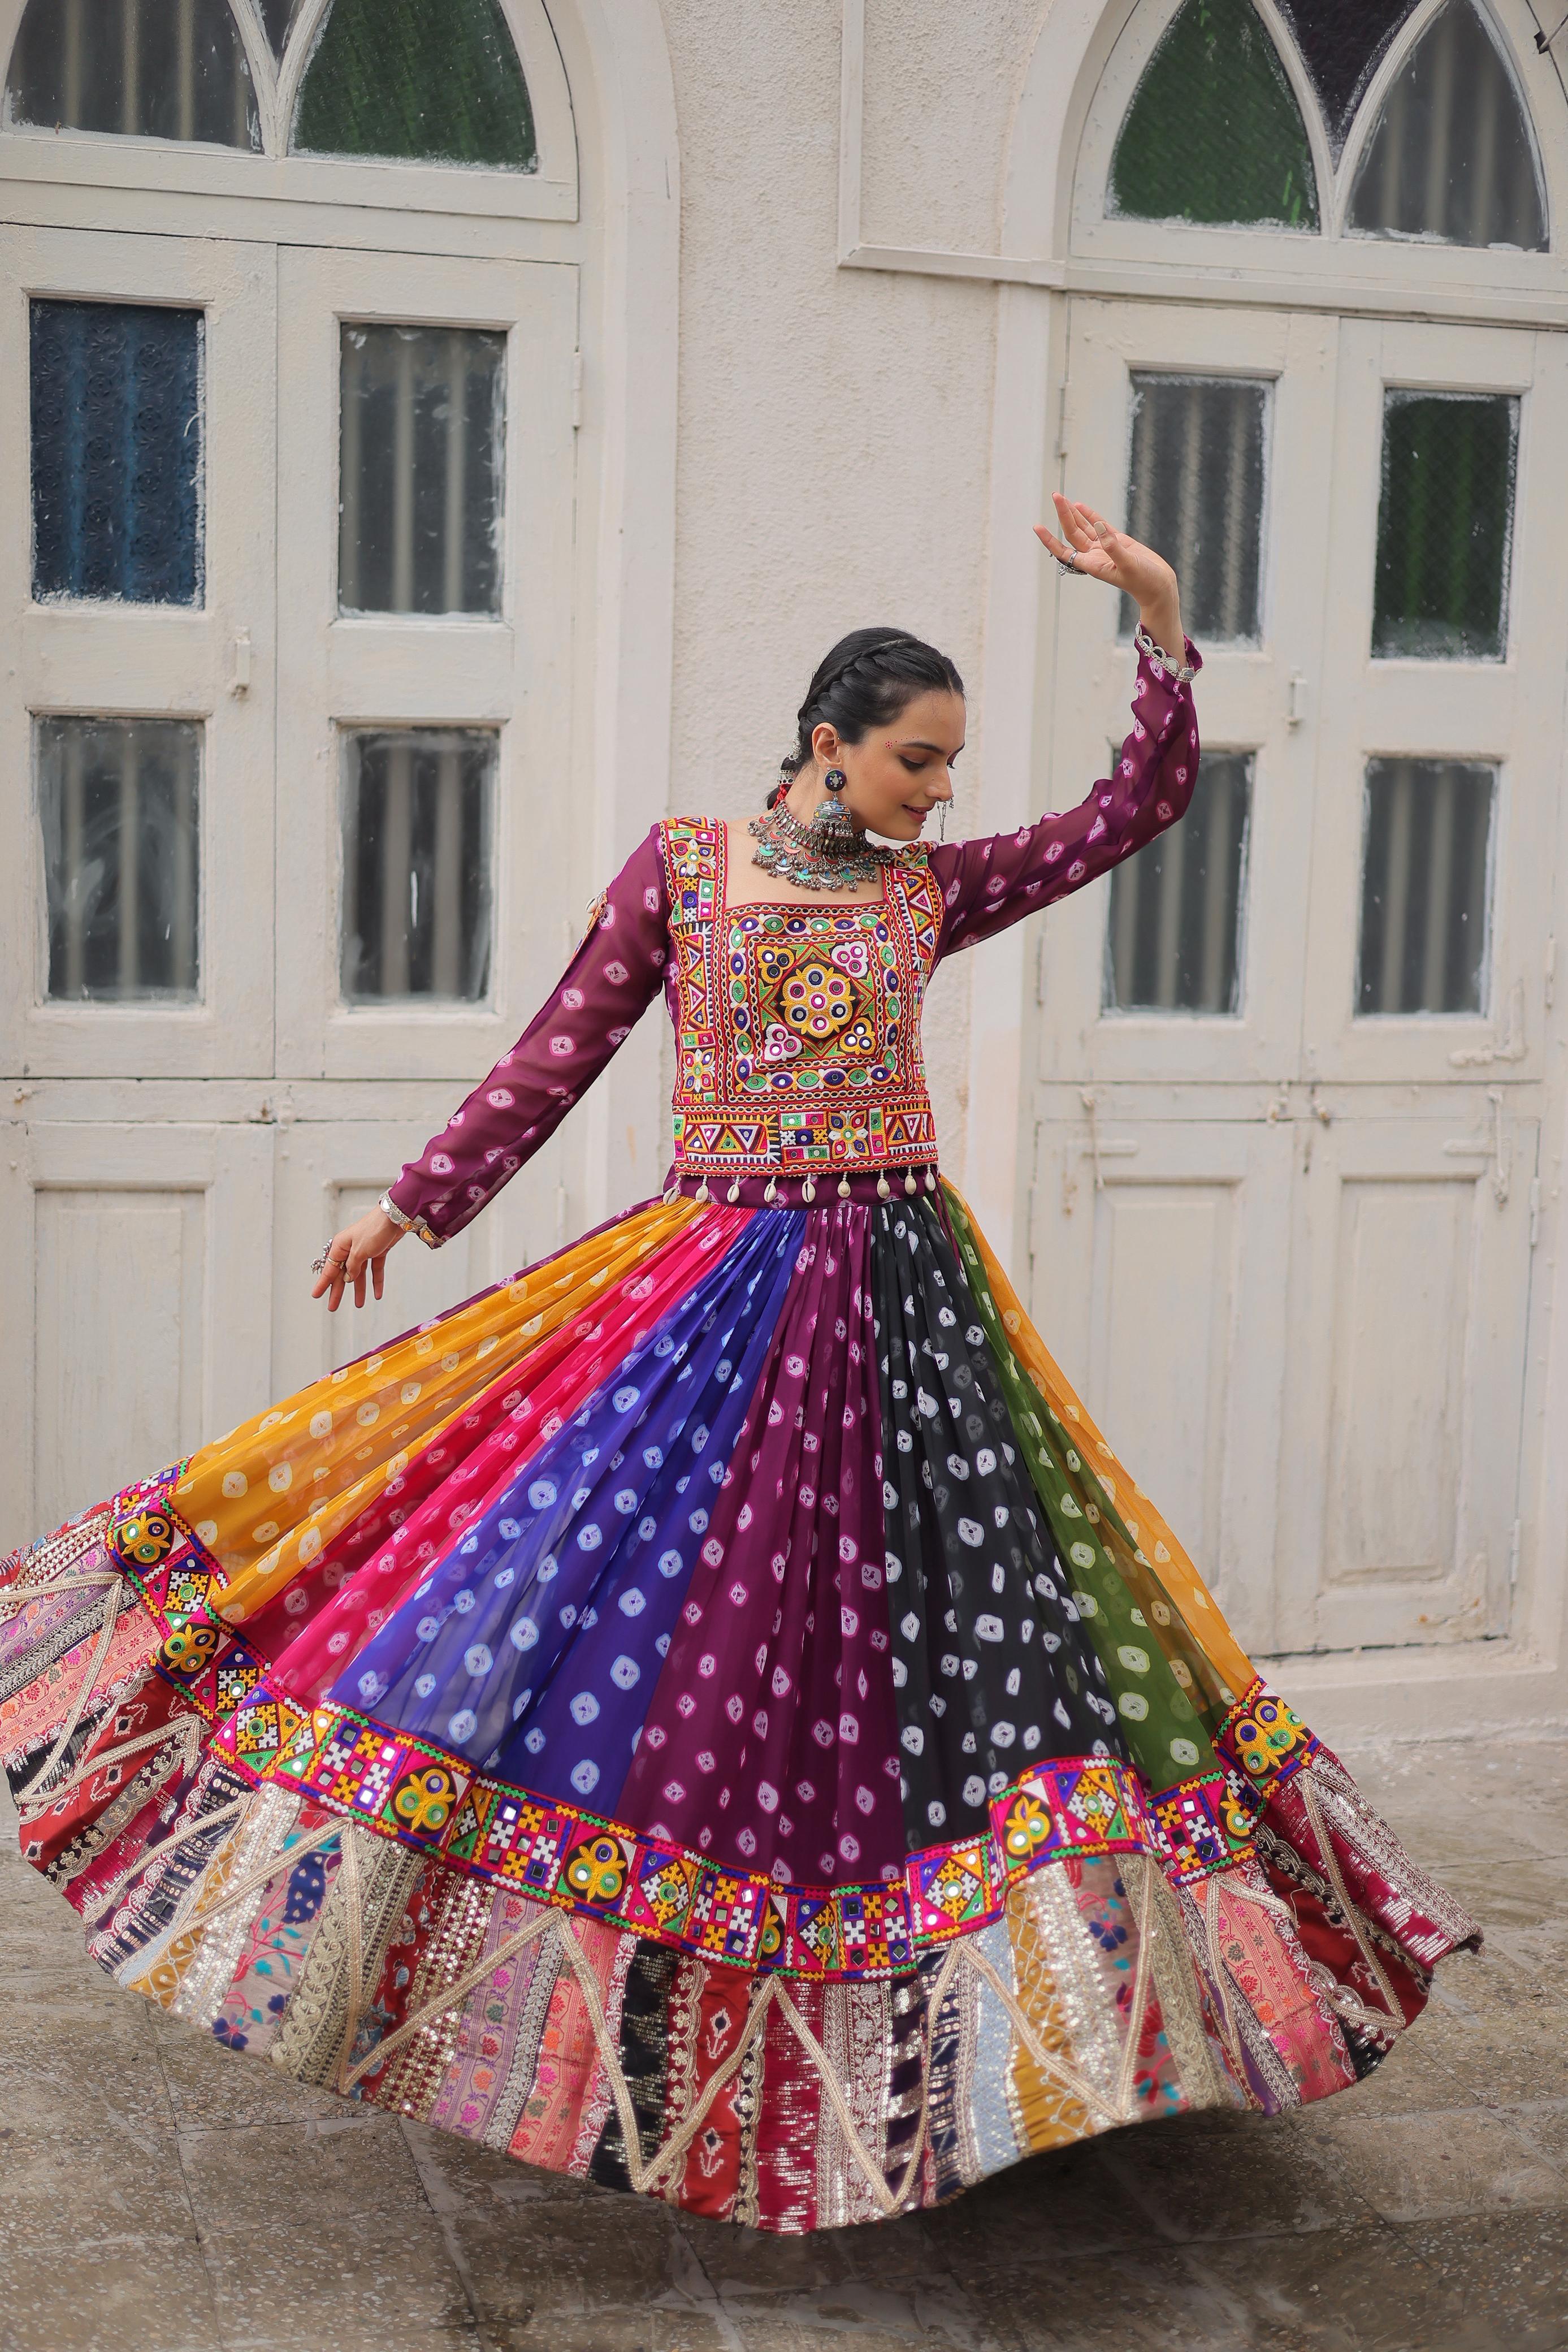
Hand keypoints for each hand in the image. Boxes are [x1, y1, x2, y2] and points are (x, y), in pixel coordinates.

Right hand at [311, 1205, 404, 1311]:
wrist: (395, 1216)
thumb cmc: (373, 1229)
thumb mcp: (359, 1251)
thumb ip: (353, 1267)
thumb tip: (348, 1279)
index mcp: (341, 1246)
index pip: (329, 1269)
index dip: (323, 1283)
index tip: (315, 1295)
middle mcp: (350, 1249)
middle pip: (343, 1274)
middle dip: (339, 1291)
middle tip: (333, 1307)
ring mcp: (364, 1250)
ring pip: (359, 1274)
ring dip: (360, 1289)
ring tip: (359, 1305)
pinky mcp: (378, 1251)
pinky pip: (375, 1269)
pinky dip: (376, 1281)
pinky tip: (377, 1294)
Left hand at [1035, 495, 1183, 655]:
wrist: (1159, 586)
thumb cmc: (1144, 581)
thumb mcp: (1128, 564)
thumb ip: (1114, 546)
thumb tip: (1100, 527)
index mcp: (1092, 564)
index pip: (1064, 550)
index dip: (1049, 539)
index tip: (1037, 526)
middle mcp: (1094, 555)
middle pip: (1072, 533)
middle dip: (1063, 515)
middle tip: (1055, 496)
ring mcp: (1105, 548)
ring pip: (1084, 528)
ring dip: (1073, 514)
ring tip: (1062, 498)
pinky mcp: (1117, 541)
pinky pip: (1100, 526)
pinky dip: (1090, 516)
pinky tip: (1080, 506)